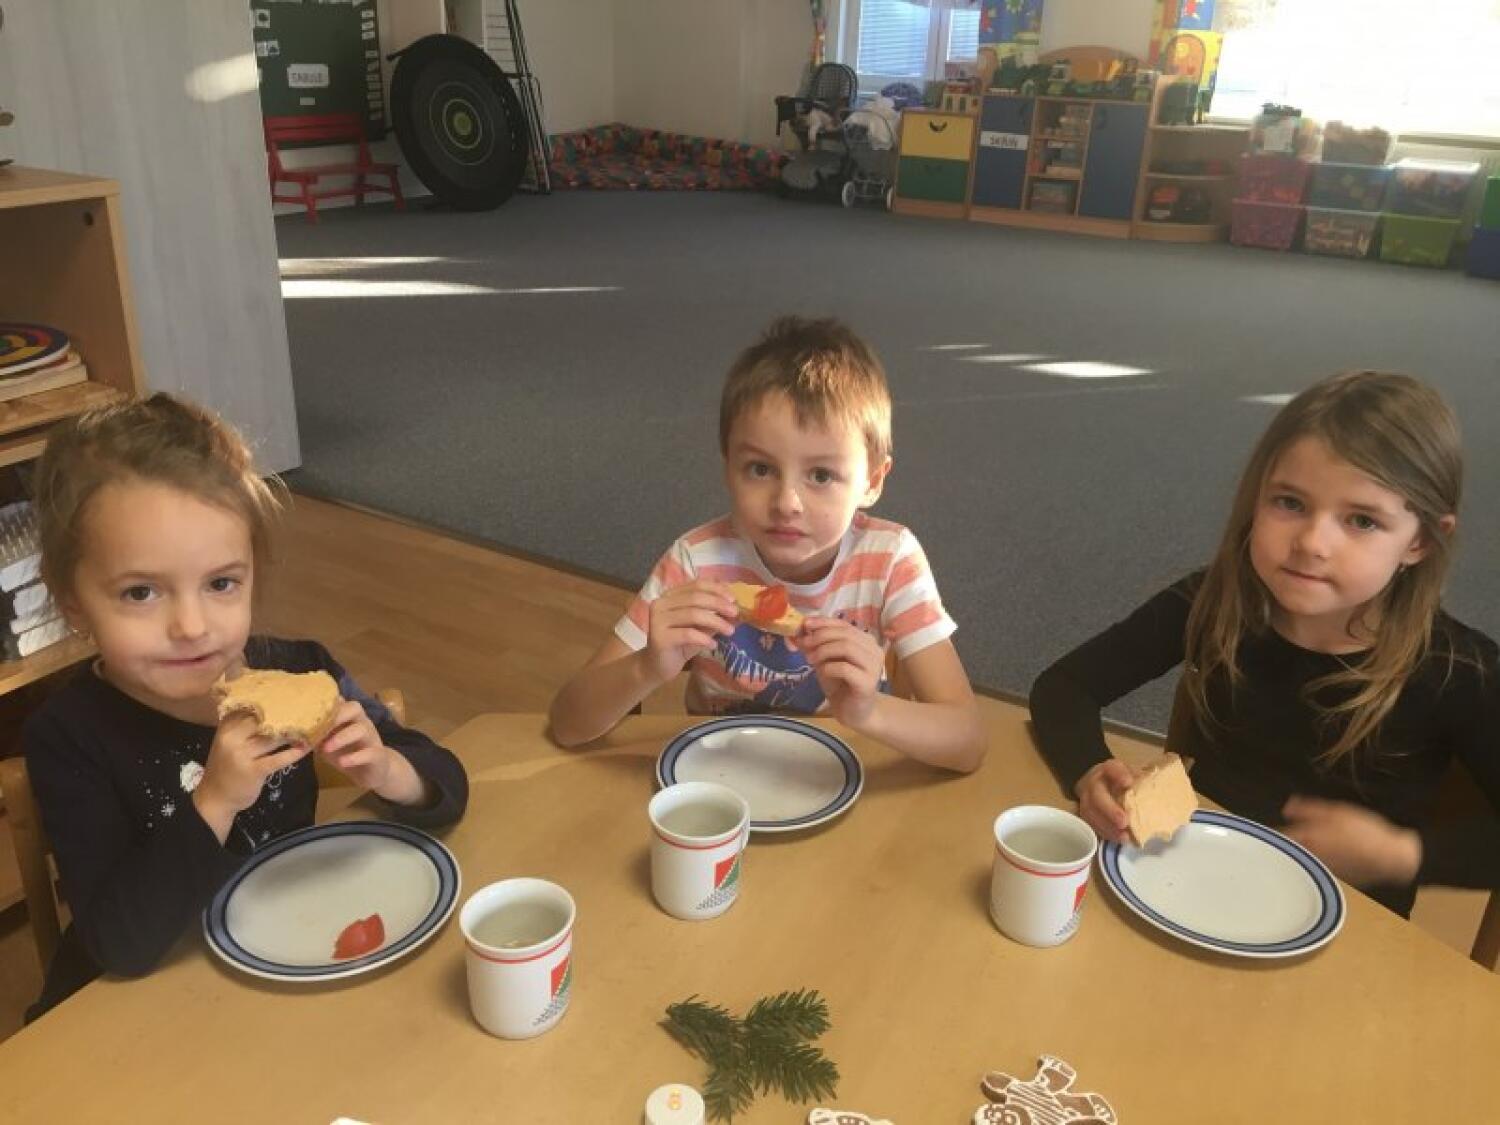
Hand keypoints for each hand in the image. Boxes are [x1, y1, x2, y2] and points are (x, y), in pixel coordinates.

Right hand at [193, 713, 311, 835]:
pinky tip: (306, 748)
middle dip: (287, 716)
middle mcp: (233, 737)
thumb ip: (244, 726)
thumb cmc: (226, 767)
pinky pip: (278, 759)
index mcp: (227, 727)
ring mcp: (243, 754)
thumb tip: (272, 707)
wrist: (214, 798)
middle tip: (307, 710)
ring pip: (274, 738)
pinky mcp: (254, 771)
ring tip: (311, 727)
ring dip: (294, 733)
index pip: (252, 707)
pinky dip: (294, 753)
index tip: (292, 697)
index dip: (273, 702)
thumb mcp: (229, 741)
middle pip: (265, 721)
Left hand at [318, 700, 425, 804]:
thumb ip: (315, 737)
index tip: (309, 709)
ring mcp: (371, 738)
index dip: (327, 702)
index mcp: (349, 718)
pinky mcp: (378, 755)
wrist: (372, 772)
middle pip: (355, 708)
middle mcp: (362, 723)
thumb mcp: (328, 745)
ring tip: (326, 748)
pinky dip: (354, 757)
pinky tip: (342, 763)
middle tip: (319, 727)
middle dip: (336, 715)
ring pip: (361, 729)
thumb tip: (292, 733)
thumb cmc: (347, 754)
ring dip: (342, 737)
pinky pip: (369, 752)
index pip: (340, 702)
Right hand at [643, 581, 735, 681]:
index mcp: (670, 595)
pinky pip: (687, 634)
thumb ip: (713, 614)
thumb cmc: (681, 643)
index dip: (716, 589)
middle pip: (695, 598)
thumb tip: (735, 606)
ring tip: (730, 631)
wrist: (659, 666)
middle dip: (719, 604)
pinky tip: (713, 645)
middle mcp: (661, 603)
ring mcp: (657, 620)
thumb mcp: (700, 626)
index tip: (733, 599)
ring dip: (716, 622)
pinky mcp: (659, 637)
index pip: (696, 585)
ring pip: (692, 614)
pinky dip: (704, 638)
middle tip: (736, 613)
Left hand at [798, 617, 885, 727]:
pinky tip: (822, 673)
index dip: (824, 622)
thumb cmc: (841, 685)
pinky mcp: (868, 683)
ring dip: (823, 651)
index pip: (844, 624)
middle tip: (804, 644)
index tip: (805, 624)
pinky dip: (828, 668)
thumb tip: (800, 631)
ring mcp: (873, 666)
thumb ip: (816, 645)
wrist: (854, 713)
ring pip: (847, 647)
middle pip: (845, 634)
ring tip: (810, 660)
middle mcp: (874, 650)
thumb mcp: (825, 660)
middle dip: (820, 636)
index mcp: (866, 641)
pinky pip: (845, 668)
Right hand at [1074, 759, 1136, 843]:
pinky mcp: (1086, 815)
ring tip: (1124, 837)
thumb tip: (1157, 790)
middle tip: (1124, 821)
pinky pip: (1093, 825)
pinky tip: (1119, 839)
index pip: (1111, 769)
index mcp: (1107, 770)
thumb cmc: (1121, 780)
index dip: (1118, 775)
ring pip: (1091, 814)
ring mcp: (1086, 800)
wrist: (1099, 784)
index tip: (1128, 783)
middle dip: (1110, 810)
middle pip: (1097, 795)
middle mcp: (1093, 784)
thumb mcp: (1132, 774)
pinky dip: (1106, 833)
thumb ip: (1142, 780)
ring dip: (1108, 827)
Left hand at [1281, 796, 1421, 886]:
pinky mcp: (1333, 880)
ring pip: (1301, 864)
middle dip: (1283, 848)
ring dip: (1297, 858)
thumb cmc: (1364, 831)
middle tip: (1280, 841)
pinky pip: (1316, 872)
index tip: (1268, 832)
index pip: (1280, 838)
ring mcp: (1322, 871)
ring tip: (1300, 850)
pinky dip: (1313, 866)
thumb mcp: (1336, 812)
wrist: (1391, 858)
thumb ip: (1308, 810)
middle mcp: (1311, 858)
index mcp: (1308, 839)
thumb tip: (1286, 808)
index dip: (1273, 834)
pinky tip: (1321, 860)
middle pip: (1288, 854)